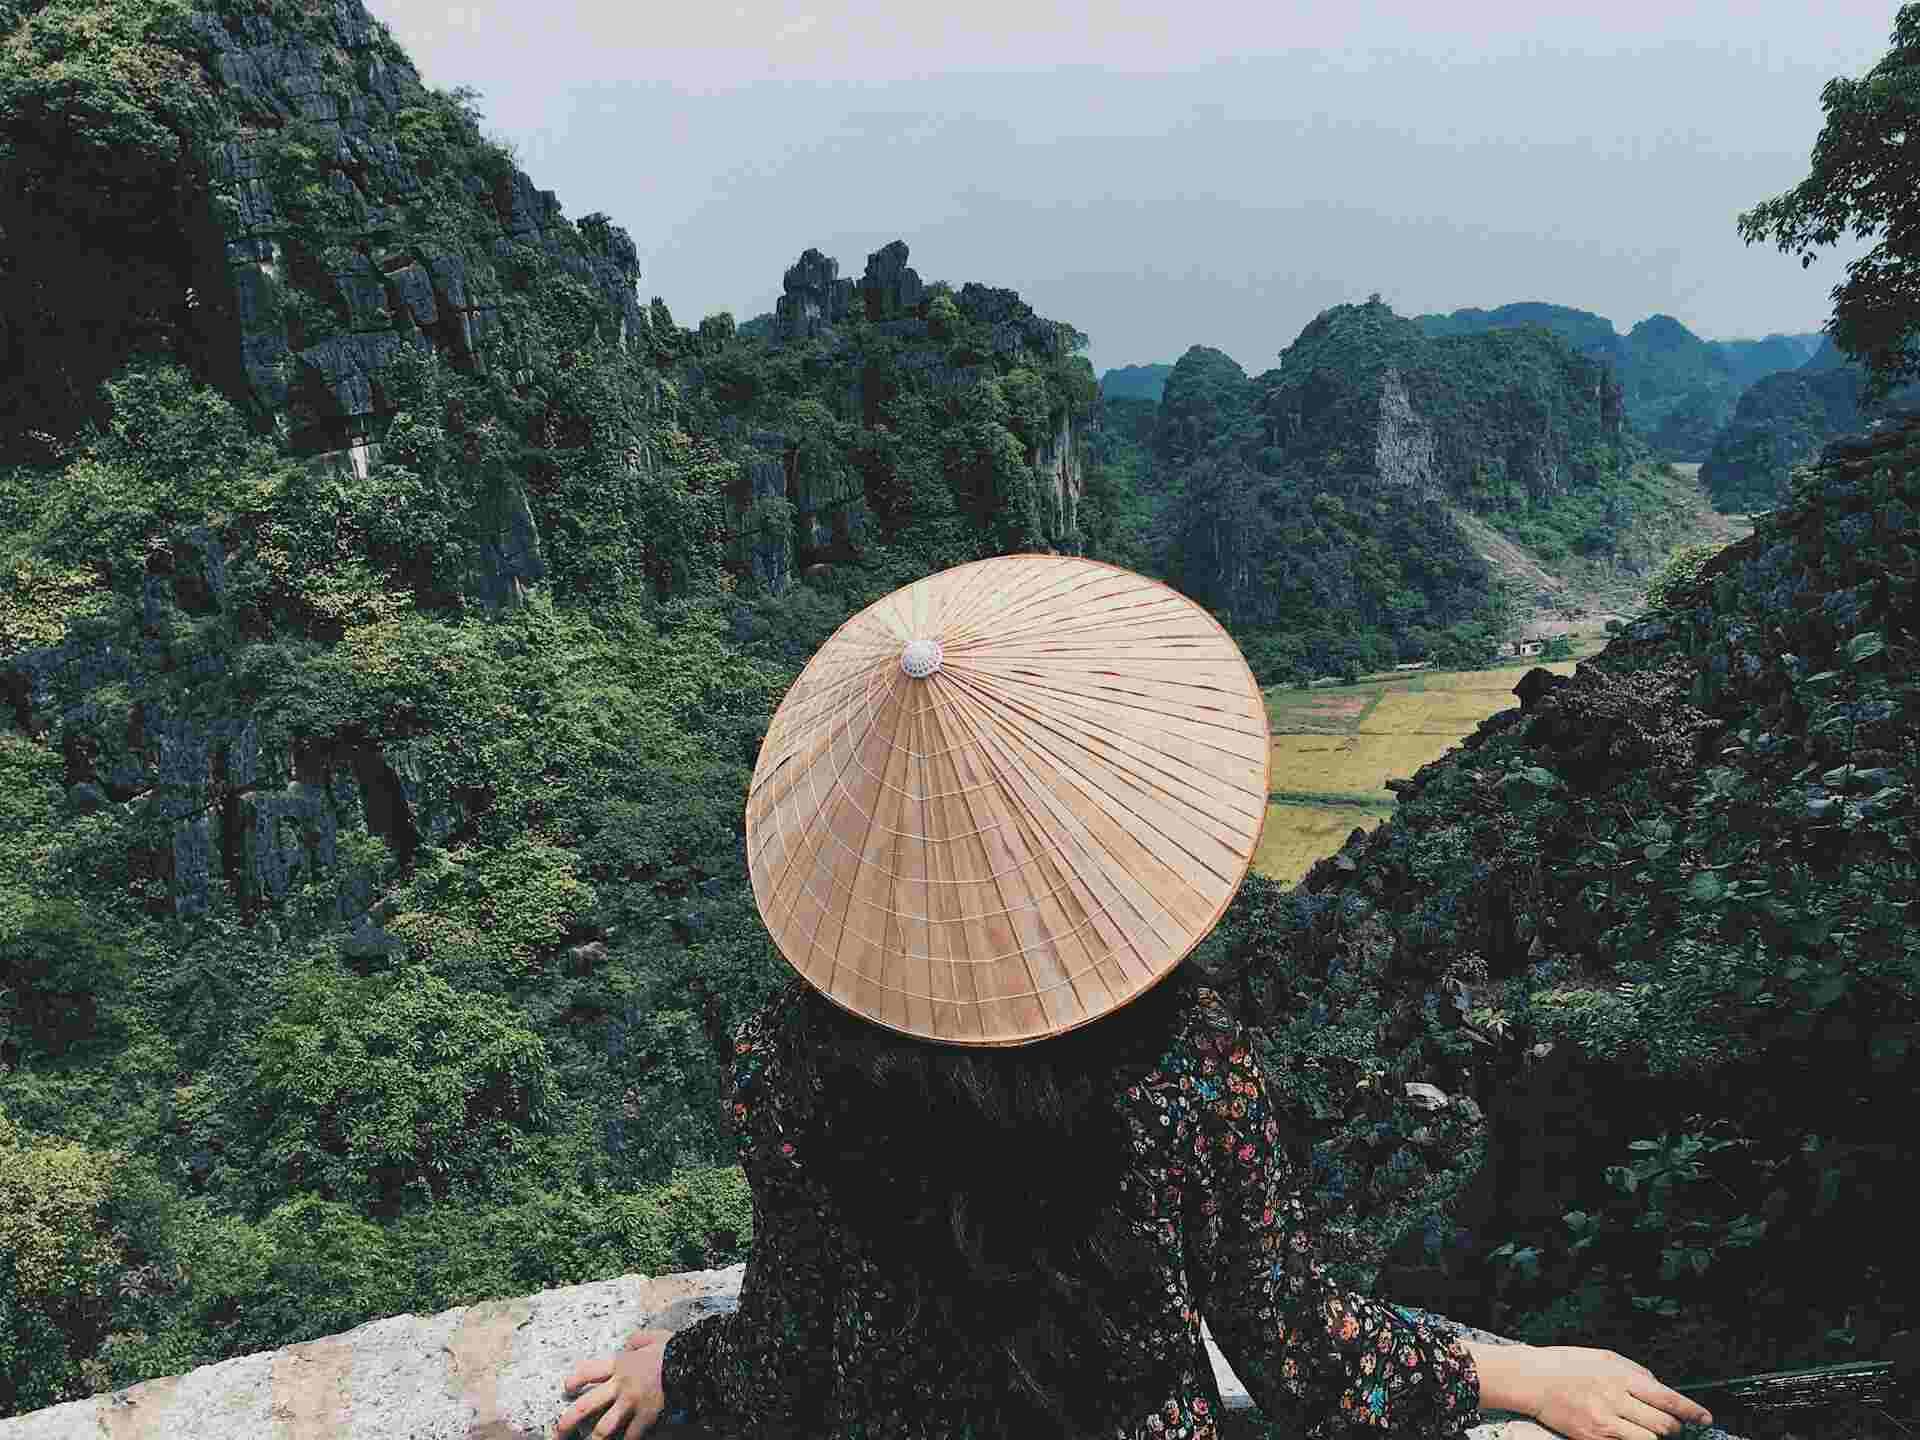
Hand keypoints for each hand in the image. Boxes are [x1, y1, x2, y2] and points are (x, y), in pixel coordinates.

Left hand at [552, 1327, 674, 1439]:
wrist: (692, 1361)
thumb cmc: (673, 1348)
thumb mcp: (651, 1336)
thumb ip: (635, 1341)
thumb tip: (628, 1345)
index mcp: (619, 1364)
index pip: (587, 1372)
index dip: (573, 1381)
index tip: (566, 1388)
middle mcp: (620, 1386)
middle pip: (585, 1405)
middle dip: (567, 1421)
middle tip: (557, 1432)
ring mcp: (632, 1404)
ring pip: (603, 1428)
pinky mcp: (646, 1417)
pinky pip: (631, 1436)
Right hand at [1527, 1345, 1713, 1439]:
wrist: (1532, 1380)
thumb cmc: (1567, 1365)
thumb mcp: (1605, 1358)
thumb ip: (1636, 1372)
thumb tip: (1659, 1388)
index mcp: (1620, 1376)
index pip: (1668, 1398)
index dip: (1692, 1411)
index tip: (1705, 1417)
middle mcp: (1615, 1400)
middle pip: (1664, 1424)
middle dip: (1673, 1425)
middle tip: (1669, 1421)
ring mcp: (1604, 1422)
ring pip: (1649, 1439)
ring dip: (1654, 1434)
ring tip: (1644, 1424)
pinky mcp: (1594, 1438)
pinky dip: (1634, 1439)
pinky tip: (1627, 1430)